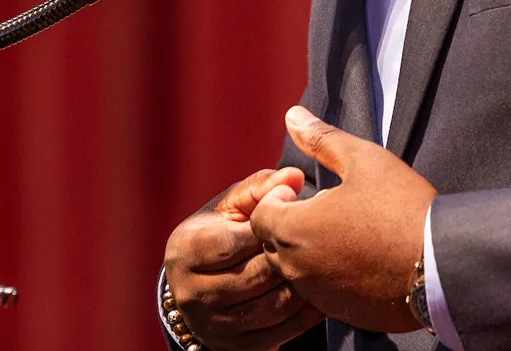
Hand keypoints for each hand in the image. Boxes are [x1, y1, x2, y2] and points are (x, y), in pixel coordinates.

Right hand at [164, 167, 324, 349]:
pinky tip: (322, 292)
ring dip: (303, 285)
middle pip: (255, 275)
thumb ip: (260, 187)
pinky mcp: (238, 348)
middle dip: (288, 255)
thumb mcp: (230, 206)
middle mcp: (193, 294)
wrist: (202, 286)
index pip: (232, 242)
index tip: (294, 213)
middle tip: (320, 238)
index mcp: (185, 251)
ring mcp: (215, 327)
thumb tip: (294, 176)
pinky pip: (282, 332)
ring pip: (272, 306)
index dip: (267, 228)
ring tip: (325, 263)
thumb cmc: (219, 232)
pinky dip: (307, 313)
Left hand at [249, 106, 436, 332]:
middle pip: (272, 245)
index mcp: (297, 229)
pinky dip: (328, 276)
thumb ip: (320, 139)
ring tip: (343, 232)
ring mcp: (322, 296)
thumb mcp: (361, 159)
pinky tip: (357, 258)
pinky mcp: (345, 314)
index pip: (259, 217)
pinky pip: (320, 293)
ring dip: (307, 251)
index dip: (277, 199)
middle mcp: (301, 269)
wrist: (445, 264)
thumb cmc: (402, 206)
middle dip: (288, 224)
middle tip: (324, 209)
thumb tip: (292, 115)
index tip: (303, 191)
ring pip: (295, 272)